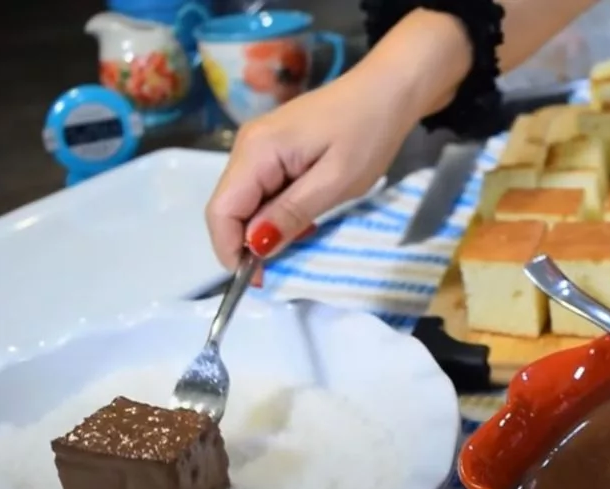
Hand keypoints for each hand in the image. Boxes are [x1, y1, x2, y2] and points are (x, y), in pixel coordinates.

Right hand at [204, 66, 417, 271]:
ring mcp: (260, 146)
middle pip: (229, 207)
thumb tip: (255, 247)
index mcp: (256, 151)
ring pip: (246, 201)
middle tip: (283, 267)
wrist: (389, 89)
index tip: (256, 279)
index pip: (220, 210)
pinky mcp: (276, 149)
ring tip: (304, 238)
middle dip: (247, 243)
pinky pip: (264, 189)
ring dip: (265, 229)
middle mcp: (248, 146)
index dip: (230, 249)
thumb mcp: (335, 182)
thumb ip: (291, 213)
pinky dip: (278, 211)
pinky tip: (307, 217)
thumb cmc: (368, 132)